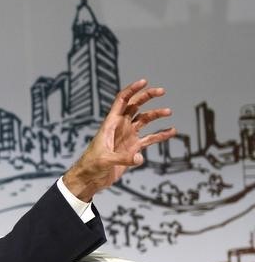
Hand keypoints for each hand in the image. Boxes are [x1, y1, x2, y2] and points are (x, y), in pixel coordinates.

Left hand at [63, 79, 176, 201]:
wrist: (90, 179)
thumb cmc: (91, 166)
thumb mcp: (105, 160)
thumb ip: (123, 159)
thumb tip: (139, 159)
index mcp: (110, 124)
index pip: (122, 101)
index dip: (132, 90)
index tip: (144, 82)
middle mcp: (120, 127)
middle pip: (135, 106)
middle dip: (147, 97)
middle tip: (162, 91)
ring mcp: (127, 137)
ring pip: (144, 120)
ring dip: (156, 114)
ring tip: (168, 111)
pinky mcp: (132, 149)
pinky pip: (149, 139)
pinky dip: (160, 135)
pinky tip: (171, 131)